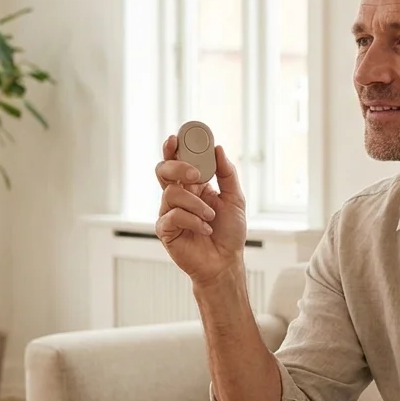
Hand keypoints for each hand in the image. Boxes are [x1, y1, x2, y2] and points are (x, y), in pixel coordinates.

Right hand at [154, 133, 247, 284]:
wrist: (225, 262)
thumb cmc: (229, 233)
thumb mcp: (235, 199)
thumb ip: (227, 174)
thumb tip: (218, 149)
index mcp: (193, 185)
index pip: (178, 161)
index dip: (174, 148)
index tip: (177, 137)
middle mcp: (178, 196)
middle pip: (163, 170)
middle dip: (178, 167)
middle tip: (197, 175)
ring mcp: (169, 212)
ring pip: (171, 193)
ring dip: (195, 204)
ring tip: (210, 217)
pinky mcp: (165, 229)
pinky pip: (173, 216)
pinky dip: (193, 221)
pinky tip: (204, 230)